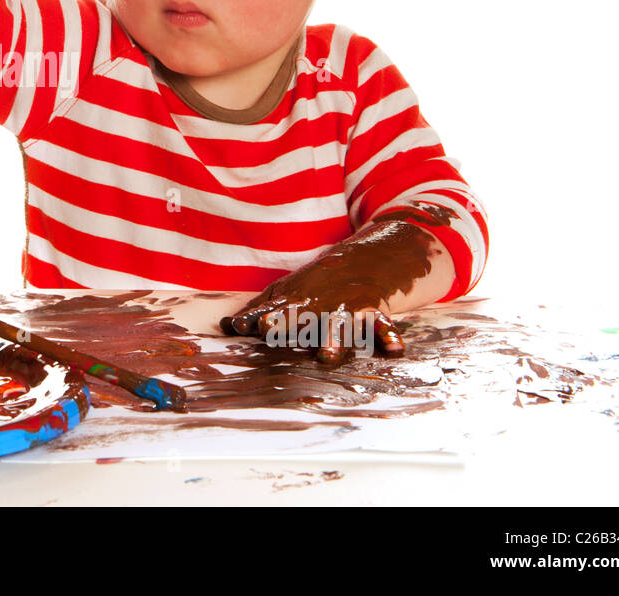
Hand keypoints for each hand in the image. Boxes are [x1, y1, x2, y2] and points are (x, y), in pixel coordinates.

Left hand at [219, 216, 437, 363]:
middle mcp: (316, 308)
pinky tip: (395, 350)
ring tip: (327, 356)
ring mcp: (344, 310)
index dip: (253, 319)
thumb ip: (257, 312)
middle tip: (268, 332)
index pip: (269, 312)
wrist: (364, 261)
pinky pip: (382, 327)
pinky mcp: (371, 313)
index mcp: (293, 304)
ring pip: (337, 327)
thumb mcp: (284, 294)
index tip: (237, 326)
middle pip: (298, 318)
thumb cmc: (316, 287)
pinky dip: (390, 336)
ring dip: (333, 341)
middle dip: (283, 325)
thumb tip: (223, 326)